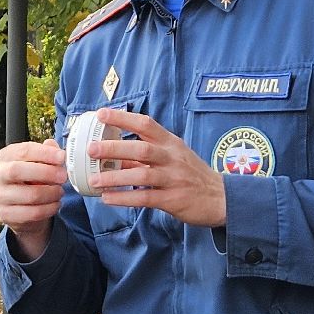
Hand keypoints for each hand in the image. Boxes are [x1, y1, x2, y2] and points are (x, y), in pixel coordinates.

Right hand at [0, 139, 68, 259]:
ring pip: (28, 194)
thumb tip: (52, 144)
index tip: (62, 157)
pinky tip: (56, 204)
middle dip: (45, 173)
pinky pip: (31, 213)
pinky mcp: (6, 214)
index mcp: (6, 157)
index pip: (23, 151)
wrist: (25, 209)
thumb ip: (48, 153)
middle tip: (63, 176)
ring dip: (50, 193)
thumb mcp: (41, 164)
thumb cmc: (34, 180)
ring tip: (60, 192)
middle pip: (17, 171)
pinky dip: (49, 208)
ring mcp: (0, 196)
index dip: (44, 153)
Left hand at [88, 108, 227, 227]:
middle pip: (141, 149)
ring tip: (94, 181)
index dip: (123, 118)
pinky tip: (107, 199)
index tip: (101, 114)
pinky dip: (125, 198)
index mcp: (170, 143)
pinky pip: (145, 198)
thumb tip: (110, 155)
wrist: (221, 198)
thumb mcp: (171, 158)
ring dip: (115, 177)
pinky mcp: (173, 199)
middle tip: (91, 149)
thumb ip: (143, 156)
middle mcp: (172, 158)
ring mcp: (173, 178)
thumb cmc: (191, 175)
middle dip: (114, 148)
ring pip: (141, 175)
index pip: (146, 124)